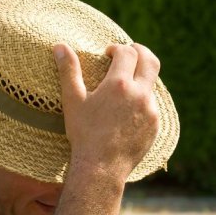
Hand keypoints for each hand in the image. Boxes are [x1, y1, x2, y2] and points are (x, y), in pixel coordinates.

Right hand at [53, 43, 159, 181]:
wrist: (101, 168)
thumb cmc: (83, 133)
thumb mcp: (73, 100)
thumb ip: (68, 70)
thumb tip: (59, 46)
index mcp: (119, 84)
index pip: (127, 52)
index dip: (117, 49)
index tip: (108, 54)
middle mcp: (140, 94)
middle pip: (150, 60)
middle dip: (140, 52)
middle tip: (128, 54)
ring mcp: (151, 110)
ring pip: (152, 84)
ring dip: (140, 79)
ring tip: (123, 87)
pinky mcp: (156, 125)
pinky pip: (152, 105)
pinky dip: (142, 101)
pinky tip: (127, 111)